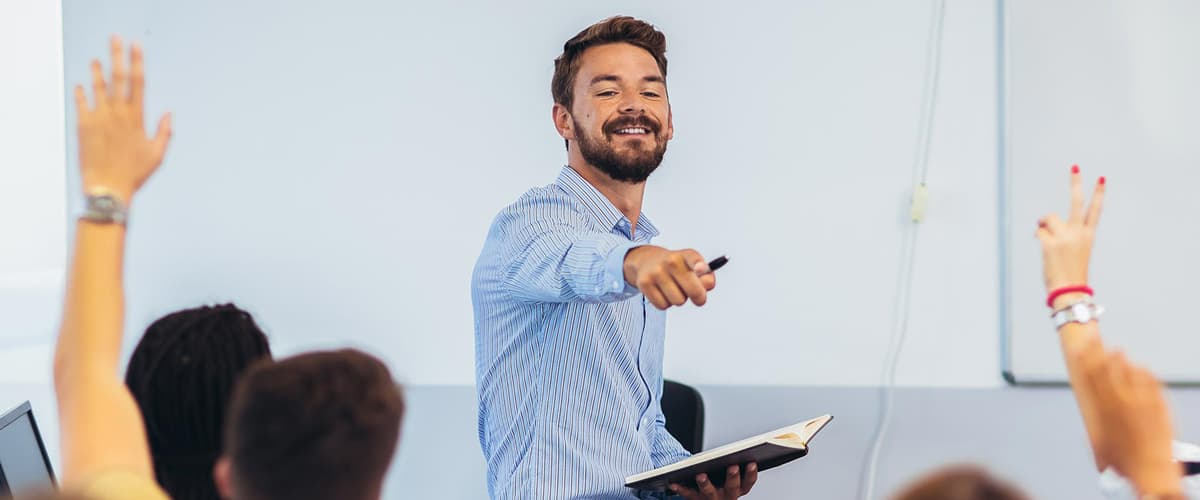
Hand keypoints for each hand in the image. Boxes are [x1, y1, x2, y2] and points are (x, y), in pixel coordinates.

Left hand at [75, 36, 171, 201]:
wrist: (107, 188)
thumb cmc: (135, 174)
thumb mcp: (157, 154)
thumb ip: (164, 132)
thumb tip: (168, 114)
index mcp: (136, 118)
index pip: (138, 82)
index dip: (137, 62)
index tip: (137, 47)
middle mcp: (117, 114)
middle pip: (118, 78)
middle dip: (118, 56)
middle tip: (116, 39)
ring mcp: (98, 118)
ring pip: (98, 88)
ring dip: (97, 72)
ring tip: (96, 59)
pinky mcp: (83, 127)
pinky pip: (81, 104)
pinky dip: (81, 93)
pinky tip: (80, 85)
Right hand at [623, 246, 715, 309]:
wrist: (648, 261)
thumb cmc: (677, 268)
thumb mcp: (693, 266)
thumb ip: (706, 277)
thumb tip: (707, 286)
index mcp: (686, 255)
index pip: (694, 258)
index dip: (699, 265)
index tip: (701, 269)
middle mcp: (671, 261)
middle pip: (693, 290)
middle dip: (699, 298)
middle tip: (698, 297)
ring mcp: (656, 272)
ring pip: (678, 301)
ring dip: (679, 299)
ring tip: (674, 289)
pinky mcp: (644, 283)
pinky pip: (663, 305)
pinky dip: (665, 303)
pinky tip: (663, 292)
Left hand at [669, 463, 756, 498]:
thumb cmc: (720, 483)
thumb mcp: (731, 478)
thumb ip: (734, 466)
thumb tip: (736, 450)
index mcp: (738, 489)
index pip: (748, 483)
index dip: (751, 473)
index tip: (752, 462)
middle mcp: (726, 496)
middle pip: (731, 487)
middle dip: (732, 477)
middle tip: (732, 466)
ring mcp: (711, 499)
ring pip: (709, 492)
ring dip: (705, 483)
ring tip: (701, 475)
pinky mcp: (695, 499)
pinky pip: (688, 493)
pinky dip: (680, 488)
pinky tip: (674, 481)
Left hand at [1035, 166, 1104, 301]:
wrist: (1070, 291)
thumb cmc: (1070, 273)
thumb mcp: (1073, 251)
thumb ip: (1064, 234)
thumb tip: (1041, 224)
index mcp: (1088, 236)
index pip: (1095, 211)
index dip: (1098, 194)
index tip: (1101, 178)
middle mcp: (1079, 233)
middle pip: (1076, 202)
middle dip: (1076, 183)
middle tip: (1075, 166)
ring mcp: (1065, 237)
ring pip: (1048, 218)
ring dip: (1044, 226)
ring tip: (1049, 242)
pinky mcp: (1051, 243)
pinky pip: (1038, 231)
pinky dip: (1038, 237)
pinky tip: (1045, 250)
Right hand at [1080, 350, 1179, 495]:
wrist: (1150, 469)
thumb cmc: (1124, 461)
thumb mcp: (1100, 443)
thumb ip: (1095, 426)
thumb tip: (1092, 421)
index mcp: (1102, 409)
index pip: (1090, 376)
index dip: (1084, 360)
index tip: (1080, 348)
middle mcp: (1119, 401)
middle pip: (1107, 369)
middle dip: (1099, 351)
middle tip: (1096, 339)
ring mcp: (1140, 401)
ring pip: (1129, 371)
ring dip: (1122, 360)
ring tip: (1118, 350)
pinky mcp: (1158, 404)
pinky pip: (1150, 381)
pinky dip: (1145, 372)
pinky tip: (1142, 367)